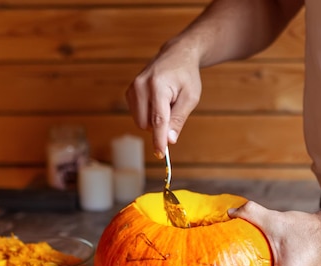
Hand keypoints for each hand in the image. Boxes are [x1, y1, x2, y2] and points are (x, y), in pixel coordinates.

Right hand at [125, 41, 202, 157]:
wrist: (176, 55)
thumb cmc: (186, 76)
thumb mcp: (191, 97)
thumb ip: (179, 119)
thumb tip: (170, 140)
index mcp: (158, 86)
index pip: (158, 119)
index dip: (159, 139)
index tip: (161, 154)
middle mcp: (141, 86)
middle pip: (146, 124)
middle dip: (160, 126)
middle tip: (174, 110)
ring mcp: (132, 88)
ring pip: (140, 122)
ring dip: (154, 120)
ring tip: (166, 103)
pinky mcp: (129, 92)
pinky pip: (138, 115)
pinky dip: (148, 114)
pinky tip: (158, 101)